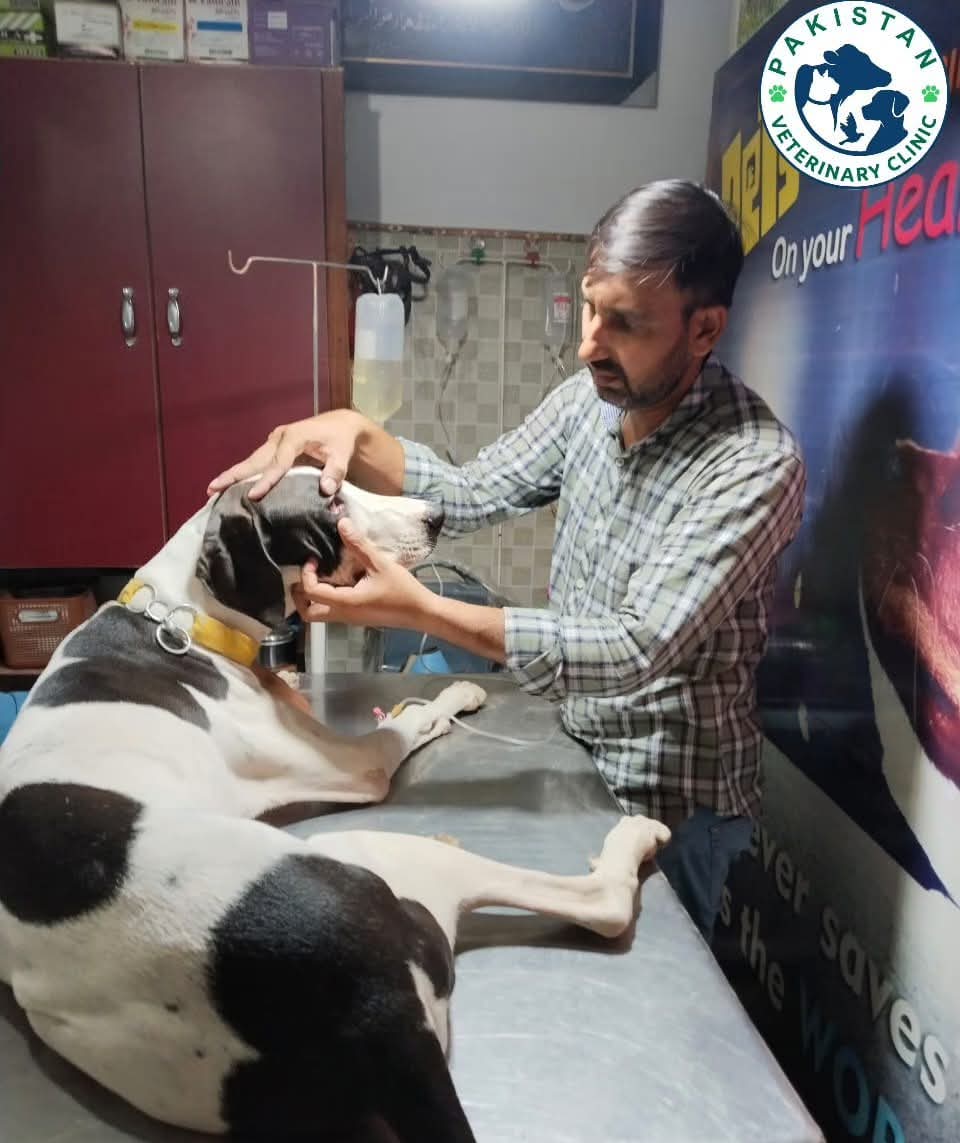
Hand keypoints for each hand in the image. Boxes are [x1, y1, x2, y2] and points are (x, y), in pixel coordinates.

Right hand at [206, 409, 363, 500]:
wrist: (339, 425)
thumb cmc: (340, 440)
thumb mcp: (343, 454)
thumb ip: (336, 471)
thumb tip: (327, 490)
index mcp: (294, 437)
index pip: (279, 462)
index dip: (267, 480)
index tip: (253, 496)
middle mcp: (279, 437)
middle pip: (255, 459)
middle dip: (234, 474)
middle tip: (213, 488)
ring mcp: (274, 442)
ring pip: (252, 460)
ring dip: (233, 475)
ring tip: (213, 489)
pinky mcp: (273, 448)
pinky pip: (256, 462)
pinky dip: (243, 474)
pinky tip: (230, 486)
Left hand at [292, 519, 434, 630]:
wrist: (421, 613)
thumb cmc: (403, 591)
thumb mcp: (381, 564)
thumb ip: (359, 545)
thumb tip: (342, 523)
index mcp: (346, 602)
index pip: (311, 592)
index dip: (306, 574)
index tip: (314, 559)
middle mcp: (343, 614)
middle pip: (308, 613)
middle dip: (299, 595)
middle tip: (306, 575)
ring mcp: (350, 619)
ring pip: (318, 615)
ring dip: (312, 598)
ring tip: (319, 577)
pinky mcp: (357, 618)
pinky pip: (332, 612)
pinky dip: (325, 599)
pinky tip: (336, 582)